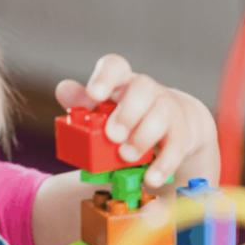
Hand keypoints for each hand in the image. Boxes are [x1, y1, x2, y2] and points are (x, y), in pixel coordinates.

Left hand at [55, 54, 216, 187]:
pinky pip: (177, 147)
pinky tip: (150, 178)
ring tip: (126, 156)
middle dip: (127, 113)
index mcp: (123, 82)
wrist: (176, 125)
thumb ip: (81, 101)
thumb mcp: (104, 108)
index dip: (105, 77)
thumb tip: (62, 89)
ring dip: (143, 137)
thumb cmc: (129, 115)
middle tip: (112, 136)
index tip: (94, 95)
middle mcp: (147, 90)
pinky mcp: (182, 135)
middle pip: (142, 88)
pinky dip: (163, 165)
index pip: (116, 66)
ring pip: (162, 114)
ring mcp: (168, 110)